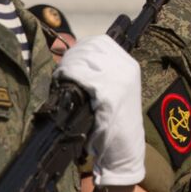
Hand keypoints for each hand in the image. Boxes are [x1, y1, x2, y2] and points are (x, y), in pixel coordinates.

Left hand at [55, 36, 144, 185]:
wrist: (124, 149)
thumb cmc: (113, 121)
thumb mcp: (111, 89)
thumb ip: (97, 71)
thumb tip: (70, 53)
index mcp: (129, 64)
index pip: (99, 42)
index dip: (79, 49)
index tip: (69, 62)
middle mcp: (126, 68)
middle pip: (88, 48)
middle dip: (70, 58)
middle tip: (62, 74)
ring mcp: (119, 79)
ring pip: (82, 59)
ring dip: (67, 67)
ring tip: (61, 80)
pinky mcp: (109, 93)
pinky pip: (81, 75)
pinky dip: (67, 77)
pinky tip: (62, 85)